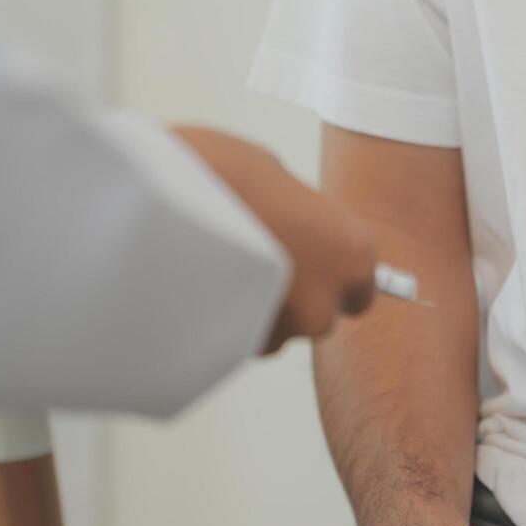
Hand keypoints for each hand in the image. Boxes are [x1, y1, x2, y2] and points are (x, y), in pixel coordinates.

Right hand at [171, 125, 376, 350]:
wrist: (163, 201)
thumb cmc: (223, 174)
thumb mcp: (278, 179)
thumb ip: (300, 217)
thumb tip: (294, 231)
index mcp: (353, 254)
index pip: (361, 288)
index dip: (330, 277)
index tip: (309, 265)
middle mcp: (327, 304)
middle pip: (319, 315)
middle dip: (294, 297)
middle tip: (256, 260)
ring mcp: (283, 334)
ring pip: (276, 331)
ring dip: (256, 308)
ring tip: (218, 268)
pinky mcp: (240, 351)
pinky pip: (238, 338)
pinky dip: (224, 319)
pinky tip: (198, 286)